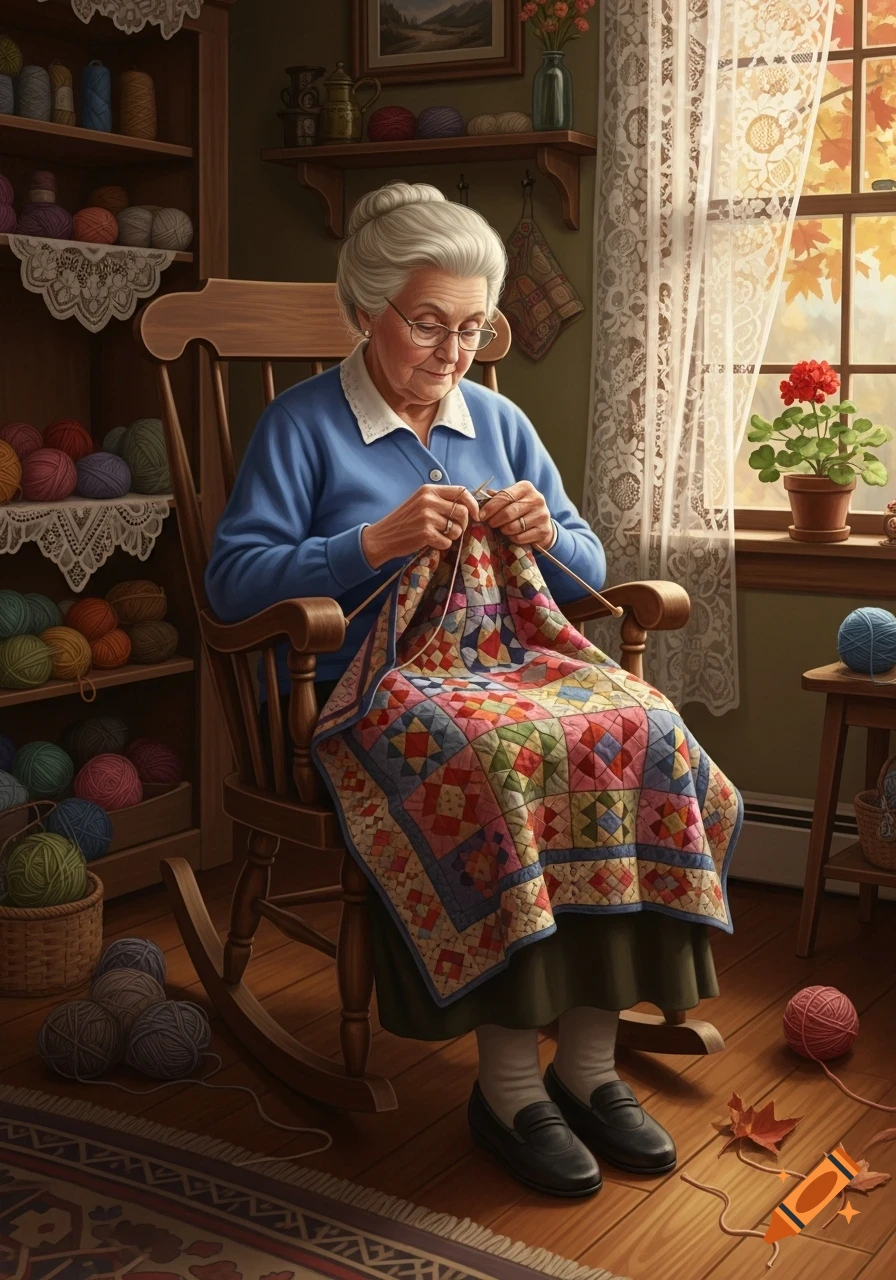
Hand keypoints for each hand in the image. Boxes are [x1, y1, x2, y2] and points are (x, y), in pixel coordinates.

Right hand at [361, 484, 479, 568]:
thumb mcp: (420, 502)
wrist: (383, 536)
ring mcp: (426, 517)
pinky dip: (443, 545)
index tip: (476, 515)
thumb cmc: (405, 521)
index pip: (461, 491)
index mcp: (428, 490)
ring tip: (439, 535)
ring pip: (456, 529)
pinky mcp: (425, 533)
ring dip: (452, 536)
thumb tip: (469, 507)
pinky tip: (431, 542)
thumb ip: (440, 500)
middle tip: (454, 530)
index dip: (473, 504)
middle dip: (463, 524)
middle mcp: (428, 500)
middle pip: (462, 512)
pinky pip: (447, 542)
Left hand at [479, 481, 555, 548]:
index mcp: (526, 487)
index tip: (481, 515)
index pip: (504, 496)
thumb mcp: (512, 499)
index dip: (490, 507)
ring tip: (502, 529)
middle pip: (508, 512)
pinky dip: (512, 538)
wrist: (543, 524)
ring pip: (513, 527)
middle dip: (495, 520)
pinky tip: (512, 535)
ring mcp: (542, 515)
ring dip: (504, 530)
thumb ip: (498, 497)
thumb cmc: (522, 509)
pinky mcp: (543, 530)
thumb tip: (482, 496)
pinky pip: (520, 537)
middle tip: (490, 524)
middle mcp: (536, 499)